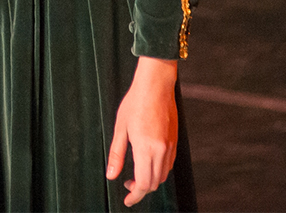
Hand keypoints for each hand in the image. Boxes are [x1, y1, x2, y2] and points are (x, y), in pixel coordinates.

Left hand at [108, 56, 179, 206]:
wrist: (156, 85)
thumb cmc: (135, 103)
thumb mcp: (120, 128)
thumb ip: (116, 154)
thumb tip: (111, 175)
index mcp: (146, 148)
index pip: (143, 183)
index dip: (135, 195)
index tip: (127, 200)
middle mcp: (161, 150)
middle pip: (154, 183)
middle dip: (141, 189)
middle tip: (127, 184)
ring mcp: (170, 146)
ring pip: (162, 175)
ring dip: (150, 180)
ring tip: (135, 174)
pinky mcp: (174, 141)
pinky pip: (168, 164)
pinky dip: (158, 170)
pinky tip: (147, 163)